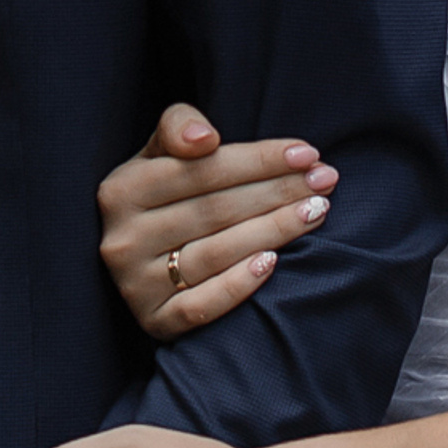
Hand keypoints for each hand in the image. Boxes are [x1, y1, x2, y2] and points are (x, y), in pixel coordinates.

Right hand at [97, 103, 337, 338]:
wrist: (140, 254)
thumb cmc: (165, 192)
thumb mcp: (160, 152)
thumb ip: (178, 126)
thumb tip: (205, 138)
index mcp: (121, 190)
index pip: (202, 170)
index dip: (258, 160)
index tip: (306, 152)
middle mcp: (123, 239)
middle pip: (215, 211)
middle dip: (277, 192)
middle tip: (325, 180)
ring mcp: (136, 285)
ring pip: (215, 254)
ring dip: (273, 231)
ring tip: (316, 211)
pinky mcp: (155, 321)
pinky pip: (202, 306)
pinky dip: (239, 284)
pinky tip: (273, 261)